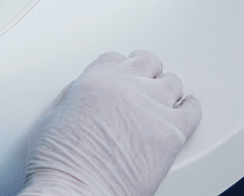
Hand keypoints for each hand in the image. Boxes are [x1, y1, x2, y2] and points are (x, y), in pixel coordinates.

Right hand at [18, 51, 203, 195]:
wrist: (77, 193)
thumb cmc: (59, 167)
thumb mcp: (51, 118)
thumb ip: (73, 98)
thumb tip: (82, 96)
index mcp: (94, 81)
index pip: (116, 59)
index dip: (120, 69)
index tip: (124, 77)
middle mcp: (125, 87)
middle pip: (147, 63)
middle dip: (146, 74)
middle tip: (146, 86)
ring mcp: (151, 107)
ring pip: (171, 83)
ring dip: (166, 92)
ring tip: (162, 105)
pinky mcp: (171, 131)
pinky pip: (192, 109)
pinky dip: (189, 109)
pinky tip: (185, 112)